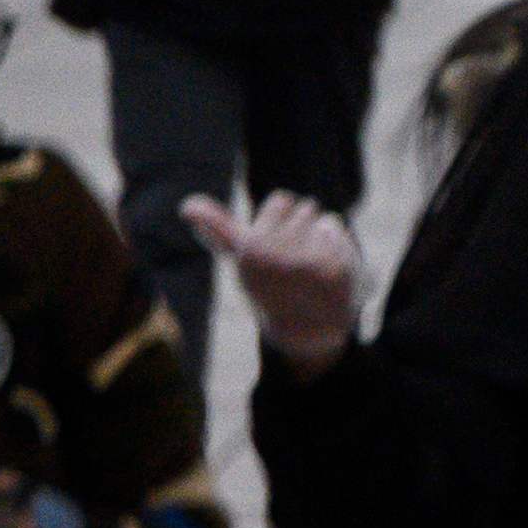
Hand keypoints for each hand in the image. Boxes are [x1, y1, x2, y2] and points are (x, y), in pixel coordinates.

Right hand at [182, 191, 362, 370]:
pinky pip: (341, 234)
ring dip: (324, 237)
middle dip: (304, 229)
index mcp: (251, 248)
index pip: (281, 199)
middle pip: (306, 207)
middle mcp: (276, 256)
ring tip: (312, 267)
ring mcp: (307, 263)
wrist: (305, 329)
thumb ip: (217, 230)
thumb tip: (186, 205)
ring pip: (325, 219)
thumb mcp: (241, 258)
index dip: (282, 221)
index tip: (277, 246)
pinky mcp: (335, 269)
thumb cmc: (270, 286)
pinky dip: (341, 247)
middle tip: (296, 262)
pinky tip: (331, 272)